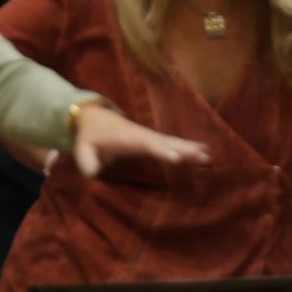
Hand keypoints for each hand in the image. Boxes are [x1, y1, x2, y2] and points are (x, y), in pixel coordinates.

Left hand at [70, 103, 210, 178]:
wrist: (92, 116)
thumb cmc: (89, 134)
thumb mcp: (83, 147)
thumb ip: (86, 160)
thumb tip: (93, 174)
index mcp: (128, 137)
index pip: (147, 144)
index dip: (161, 150)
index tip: (176, 158)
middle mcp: (142, 135)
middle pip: (166, 142)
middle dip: (184, 148)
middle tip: (204, 156)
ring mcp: (148, 136)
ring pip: (171, 142)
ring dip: (189, 147)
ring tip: (208, 154)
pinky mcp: (151, 140)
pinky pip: (170, 143)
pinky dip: (186, 147)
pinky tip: (201, 151)